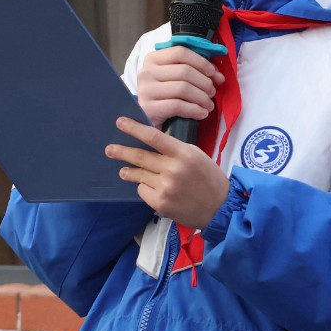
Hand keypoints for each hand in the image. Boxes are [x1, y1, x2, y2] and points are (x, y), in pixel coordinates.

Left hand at [106, 117, 229, 229]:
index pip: (154, 137)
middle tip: (109, 149)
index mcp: (184, 153)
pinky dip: (144, 188)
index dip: (134, 129)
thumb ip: (174, 149)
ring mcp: (166, 187)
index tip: (120, 123)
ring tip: (123, 170)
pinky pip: (143, 190)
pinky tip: (152, 189)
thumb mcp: (196, 155)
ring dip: (128, 171)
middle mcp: (173, 169)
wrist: (220, 208)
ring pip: (139, 174)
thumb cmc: (209, 178)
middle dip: (122, 151)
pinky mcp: (161, 203)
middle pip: (140, 156)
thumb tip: (150, 141)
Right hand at [135, 46, 224, 127]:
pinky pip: (178, 105)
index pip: (180, 52)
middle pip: (184, 71)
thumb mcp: (176, 79)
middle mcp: (146, 72)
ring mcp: (145, 90)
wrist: (148, 123)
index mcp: (153, 59)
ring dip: (202, 97)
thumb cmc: (166, 98)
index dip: (201, 62)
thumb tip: (218, 76)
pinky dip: (194, 110)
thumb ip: (195, 71)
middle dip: (204, 82)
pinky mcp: (148, 108)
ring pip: (183, 88)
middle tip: (212, 93)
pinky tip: (201, 114)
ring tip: (209, 105)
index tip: (212, 73)